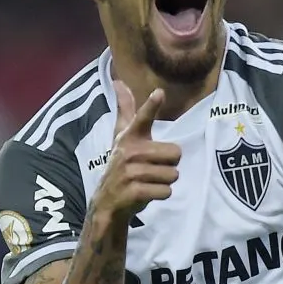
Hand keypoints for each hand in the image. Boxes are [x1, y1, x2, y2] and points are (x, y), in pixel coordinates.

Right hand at [91, 81, 181, 218]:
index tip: (159, 92)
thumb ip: (125, 110)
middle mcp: (129, 151)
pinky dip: (161, 194)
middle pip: (175, 153)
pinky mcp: (134, 191)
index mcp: (130, 137)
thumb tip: (119, 82)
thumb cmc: (123, 165)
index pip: (143, 118)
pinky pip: (166, 191)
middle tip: (152, 169)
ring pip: (173, 174)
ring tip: (148, 182)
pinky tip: (147, 193)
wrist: (107, 202)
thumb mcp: (122, 137)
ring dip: (164, 182)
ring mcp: (130, 172)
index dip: (151, 106)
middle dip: (169, 165)